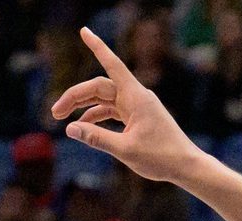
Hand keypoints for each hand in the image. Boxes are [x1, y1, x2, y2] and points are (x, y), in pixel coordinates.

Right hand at [51, 28, 206, 183]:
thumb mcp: (125, 150)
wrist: (186, 166)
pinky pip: (113, 111)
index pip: (112, 64)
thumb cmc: (161, 157)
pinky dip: (97, 117)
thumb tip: (70, 129)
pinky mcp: (138, 118)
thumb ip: (96, 138)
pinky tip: (84, 127)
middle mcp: (136, 97)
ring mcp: (137, 107)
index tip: (84, 31)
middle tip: (54, 113)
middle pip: (100, 87)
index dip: (97, 47)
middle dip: (75, 96)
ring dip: (84, 108)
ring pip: (104, 100)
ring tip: (63, 121)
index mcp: (136, 97)